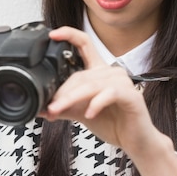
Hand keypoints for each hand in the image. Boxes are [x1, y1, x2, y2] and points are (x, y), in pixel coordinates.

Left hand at [41, 27, 157, 154]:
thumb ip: (64, 107)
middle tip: (49, 107)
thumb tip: (42, 108)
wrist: (135, 141)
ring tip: (57, 111)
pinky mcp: (131, 95)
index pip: (85, 45)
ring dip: (71, 98)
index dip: (69, 35)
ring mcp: (122, 82)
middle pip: (80, 75)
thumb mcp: (81, 112)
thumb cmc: (113, 123)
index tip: (53, 34)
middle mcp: (111, 72)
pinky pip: (109, 94)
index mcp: (99, 71)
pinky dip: (95, 104)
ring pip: (91, 85)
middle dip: (61, 92)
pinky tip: (88, 115)